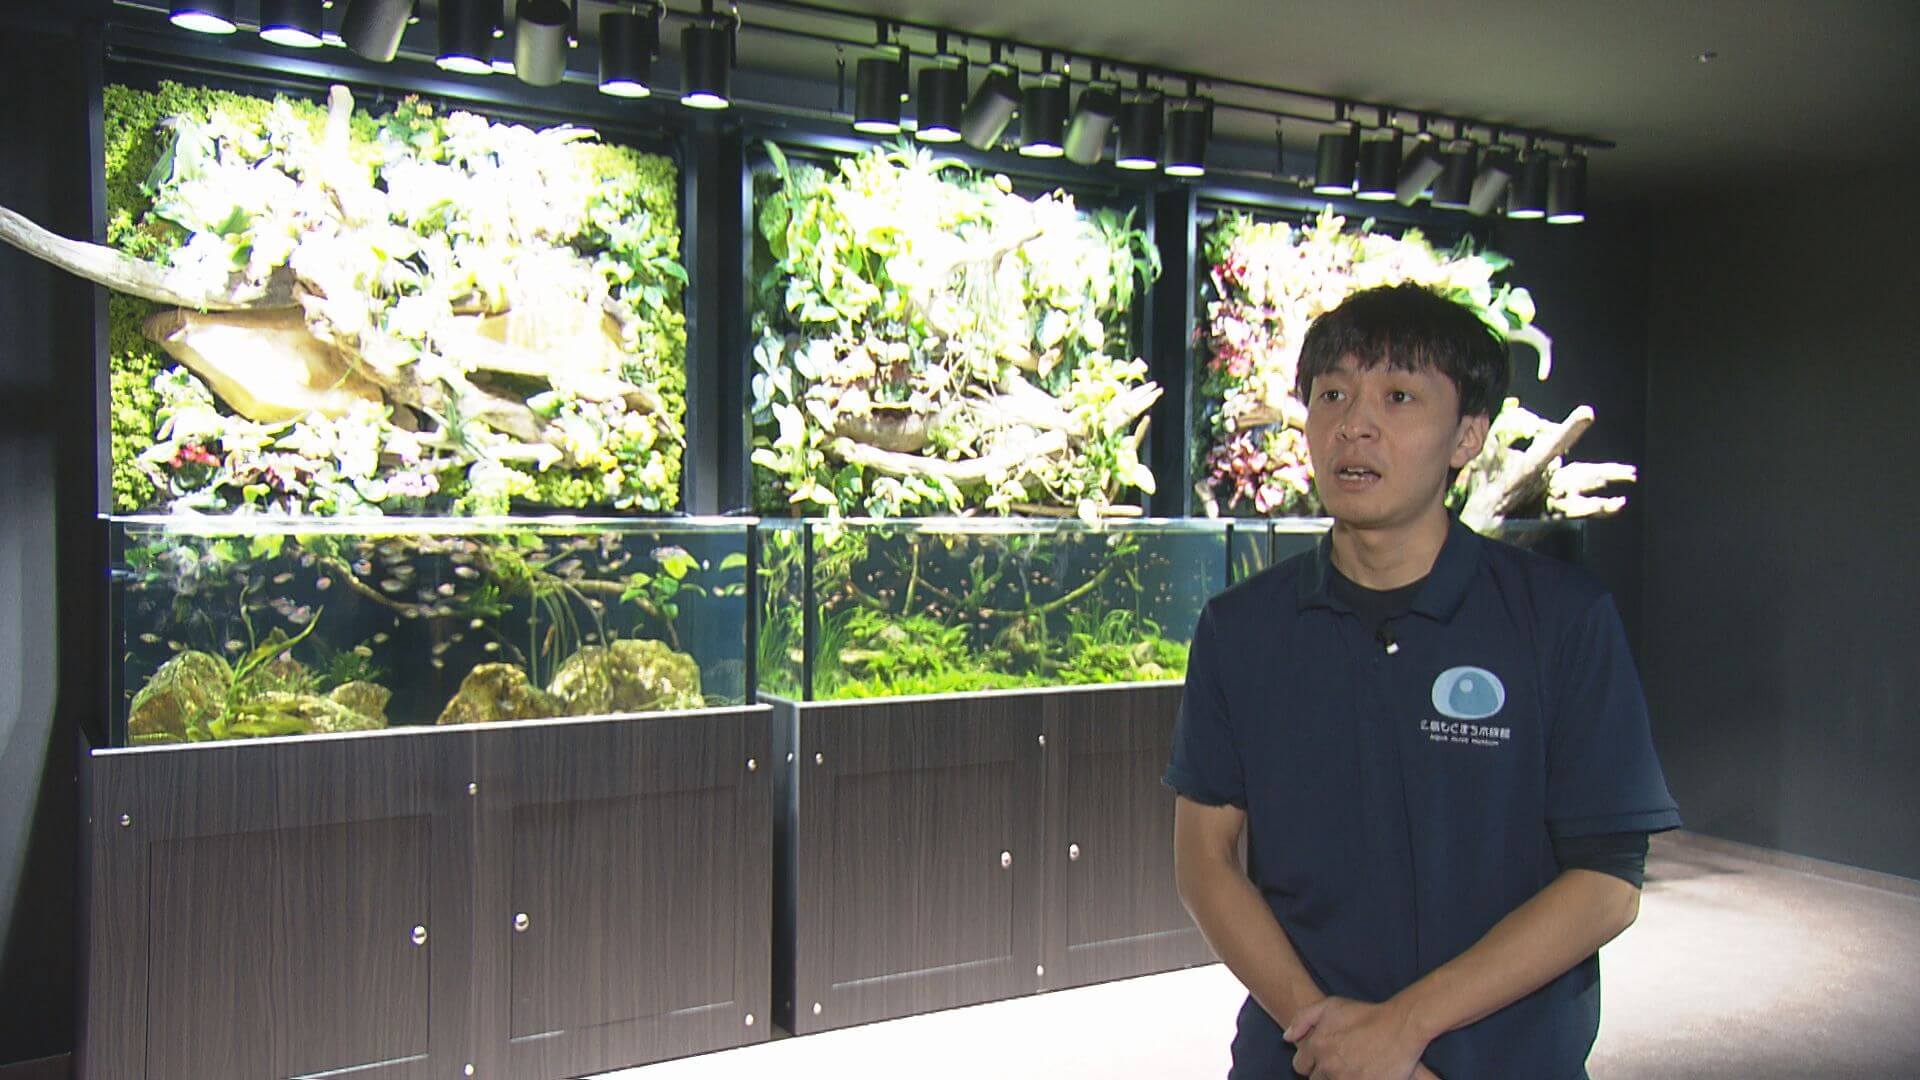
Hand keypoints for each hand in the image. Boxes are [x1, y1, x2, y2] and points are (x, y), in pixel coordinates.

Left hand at [1282, 996, 1435, 1079]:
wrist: (1399, 1027)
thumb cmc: (1365, 1015)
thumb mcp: (1330, 1005)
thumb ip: (1303, 1019)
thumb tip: (1287, 1038)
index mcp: (1316, 1046)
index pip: (1300, 1065)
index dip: (1310, 1061)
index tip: (1323, 1057)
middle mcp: (1328, 1066)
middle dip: (1323, 1072)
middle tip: (1340, 1062)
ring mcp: (1345, 1079)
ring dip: (1337, 1078)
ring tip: (1351, 1066)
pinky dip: (1353, 1079)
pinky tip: (1361, 1073)